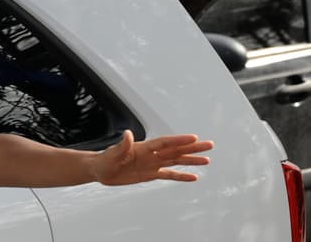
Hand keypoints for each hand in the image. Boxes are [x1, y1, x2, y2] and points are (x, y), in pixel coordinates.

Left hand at [91, 130, 211, 184]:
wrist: (101, 170)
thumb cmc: (105, 160)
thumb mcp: (112, 153)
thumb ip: (122, 145)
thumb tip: (127, 134)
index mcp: (144, 147)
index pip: (165, 143)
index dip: (179, 140)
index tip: (193, 138)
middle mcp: (151, 154)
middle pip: (175, 150)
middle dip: (192, 148)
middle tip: (209, 145)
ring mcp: (152, 164)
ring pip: (176, 161)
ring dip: (190, 161)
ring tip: (206, 160)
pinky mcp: (150, 174)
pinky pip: (169, 174)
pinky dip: (181, 176)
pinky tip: (193, 177)